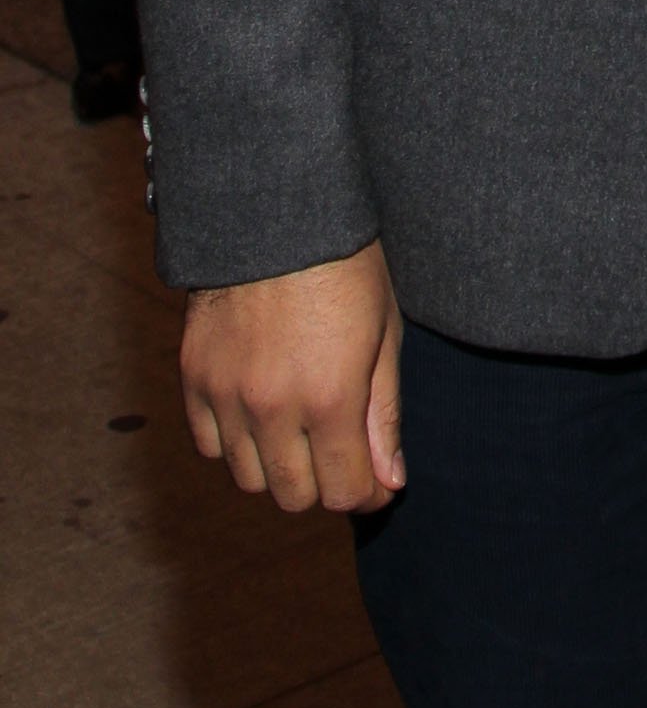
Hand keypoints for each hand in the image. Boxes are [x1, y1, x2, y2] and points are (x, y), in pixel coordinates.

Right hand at [181, 240, 404, 513]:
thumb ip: (384, 413)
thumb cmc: (346, 264)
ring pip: (249, 478)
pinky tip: (260, 413)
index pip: (344, 492)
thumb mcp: (383, 332)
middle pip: (294, 496)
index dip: (366, 492)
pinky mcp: (194, 378)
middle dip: (325, 482)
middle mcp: (273, 406)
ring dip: (279, 466)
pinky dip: (235, 441)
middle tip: (341, 452)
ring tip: (302, 429)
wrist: (277, 211)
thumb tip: (390, 482)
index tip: (376, 479)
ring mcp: (227, 395)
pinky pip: (210, 445)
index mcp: (331, 396)